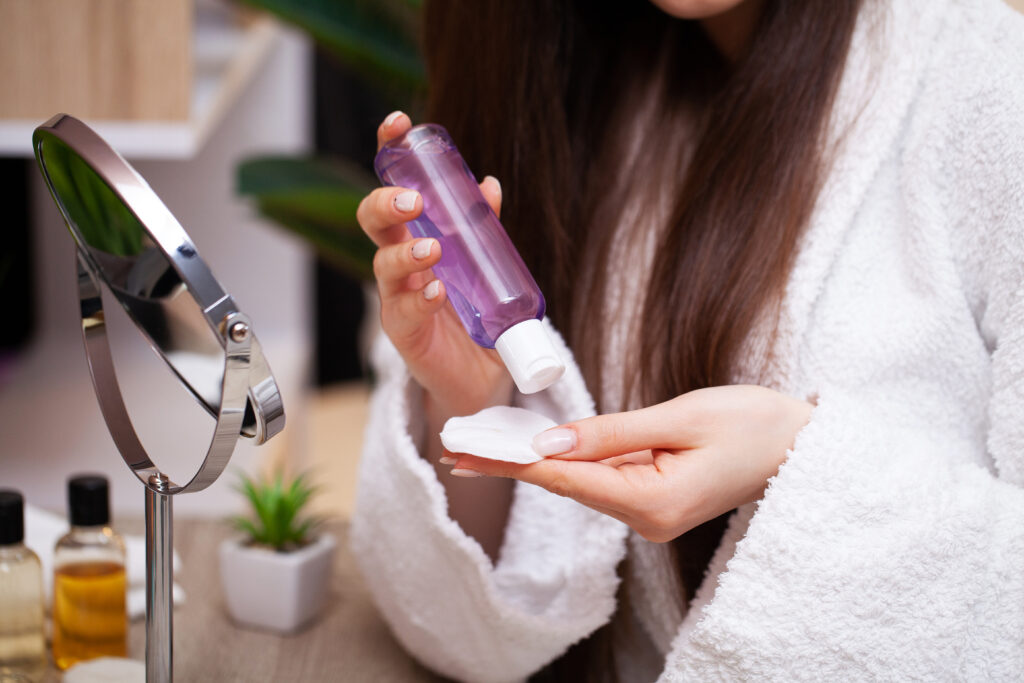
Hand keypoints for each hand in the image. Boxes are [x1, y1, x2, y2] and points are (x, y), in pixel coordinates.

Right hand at [357, 111, 512, 417]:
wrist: (480, 376)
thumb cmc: (475, 314)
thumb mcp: (483, 265)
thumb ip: (482, 229)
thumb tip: (489, 185)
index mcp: (415, 234)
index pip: (395, 185)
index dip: (390, 152)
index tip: (398, 123)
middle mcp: (400, 261)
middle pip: (373, 222)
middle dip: (385, 204)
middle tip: (411, 201)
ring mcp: (398, 296)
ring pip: (383, 266)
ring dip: (405, 253)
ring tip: (432, 250)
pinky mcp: (405, 333)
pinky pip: (403, 312)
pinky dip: (419, 299)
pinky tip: (436, 292)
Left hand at [447, 385, 812, 541]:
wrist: (804, 446)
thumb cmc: (756, 425)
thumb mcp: (683, 417)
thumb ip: (612, 432)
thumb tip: (549, 442)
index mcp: (654, 503)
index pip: (566, 480)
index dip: (512, 463)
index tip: (466, 454)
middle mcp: (647, 518)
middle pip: (566, 485)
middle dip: (511, 464)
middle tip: (455, 448)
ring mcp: (652, 512)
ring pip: (582, 481)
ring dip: (535, 461)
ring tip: (483, 443)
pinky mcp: (656, 499)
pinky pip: (605, 477)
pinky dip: (570, 460)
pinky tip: (538, 448)